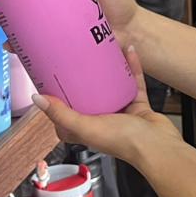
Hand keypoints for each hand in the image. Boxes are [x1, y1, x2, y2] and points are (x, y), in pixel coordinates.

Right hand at [0, 0, 139, 45]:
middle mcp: (53, 6)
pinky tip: (13, 47)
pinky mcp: (58, 44)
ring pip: (22, 25)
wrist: (131, 33)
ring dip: (5, 26)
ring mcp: (54, 26)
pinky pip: (35, 46)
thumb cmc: (120, 4)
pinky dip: (21, 47)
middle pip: (19, 4)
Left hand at [31, 44, 181, 165]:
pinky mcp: (137, 105)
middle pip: (88, 97)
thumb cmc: (123, 142)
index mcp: (85, 130)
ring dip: (107, 70)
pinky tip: (129, 52)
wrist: (158, 145)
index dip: (55, 101)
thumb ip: (61, 114)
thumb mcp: (85, 126)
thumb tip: (38, 100)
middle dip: (82, 80)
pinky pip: (132, 81)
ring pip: (111, 86)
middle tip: (74, 58)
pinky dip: (131, 67)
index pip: (64, 116)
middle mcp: (101, 122)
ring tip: (101, 51)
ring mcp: (120, 113)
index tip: (49, 81)